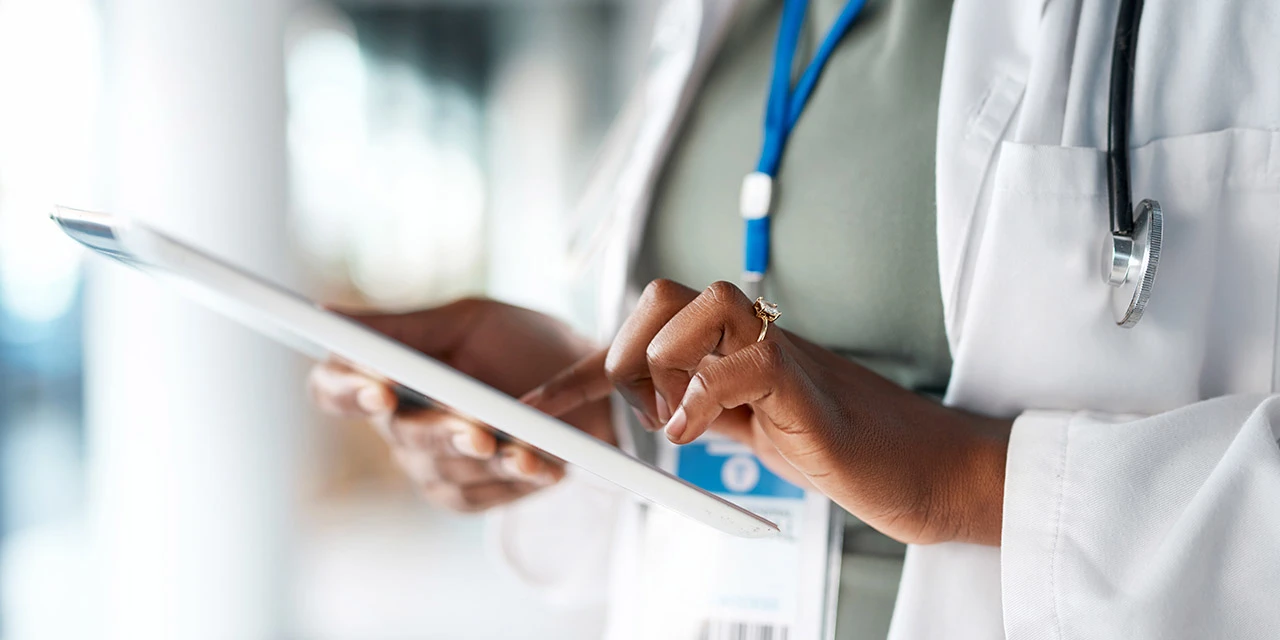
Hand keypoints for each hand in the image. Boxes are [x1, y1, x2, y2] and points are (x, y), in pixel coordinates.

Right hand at [309, 298, 613, 511]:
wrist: (589, 387)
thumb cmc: (522, 344)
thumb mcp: (469, 322)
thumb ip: (403, 327)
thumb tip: (328, 315)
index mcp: (387, 374)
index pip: (334, 388)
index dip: (346, 390)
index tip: (380, 388)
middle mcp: (398, 425)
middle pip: (400, 434)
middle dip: (443, 431)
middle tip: (478, 430)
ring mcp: (429, 464)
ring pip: (442, 468)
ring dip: (489, 458)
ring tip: (528, 449)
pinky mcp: (464, 495)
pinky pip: (477, 494)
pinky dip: (512, 479)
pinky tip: (542, 467)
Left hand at [524, 280, 1010, 544]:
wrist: (923, 468)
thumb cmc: (838, 448)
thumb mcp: (747, 427)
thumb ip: (700, 404)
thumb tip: (644, 402)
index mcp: (730, 345)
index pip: (644, 330)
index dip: (579, 370)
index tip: (536, 407)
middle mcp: (752, 336)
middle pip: (663, 291)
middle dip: (623, 347)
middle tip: (630, 405)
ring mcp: (781, 353)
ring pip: (701, 301)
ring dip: (663, 360)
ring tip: (671, 418)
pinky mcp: (806, 387)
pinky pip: (744, 363)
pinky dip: (703, 397)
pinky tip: (693, 435)